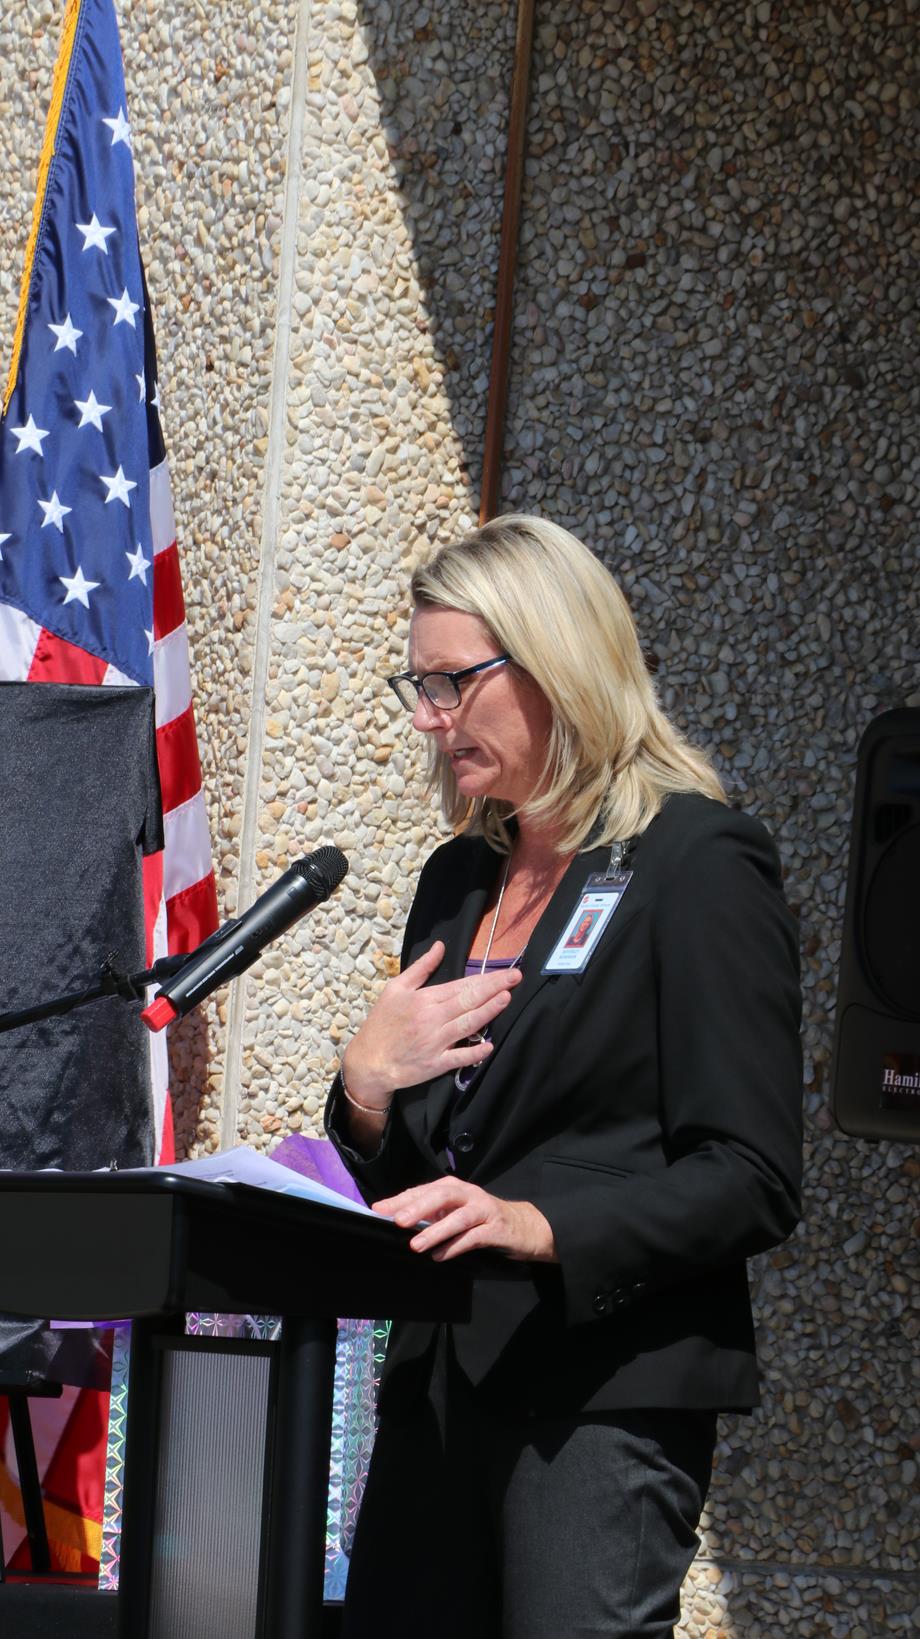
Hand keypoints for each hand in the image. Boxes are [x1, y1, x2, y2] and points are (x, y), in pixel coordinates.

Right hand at [342, 941, 522, 1106]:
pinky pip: (459, 1057)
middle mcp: (432, 1019)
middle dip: (495, 988)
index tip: (506, 973)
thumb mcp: (396, 988)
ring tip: (506, 999)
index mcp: (425, 999)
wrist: (368, 1061)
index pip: (461, 986)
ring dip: (489, 1012)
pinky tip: (489, 1045)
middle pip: (469, 1001)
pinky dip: (474, 1052)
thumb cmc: (382, 1023)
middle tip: (516, 978)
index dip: (486, 979)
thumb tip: (440, 946)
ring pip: (468, 1024)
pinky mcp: (435, 1064)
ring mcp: (435, 1042)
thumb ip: (421, 967)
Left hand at [373, 1178, 556, 1263]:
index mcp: (454, 1187)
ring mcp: (484, 1210)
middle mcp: (469, 1194)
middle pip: (442, 1195)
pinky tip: (440, 1256)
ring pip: (458, 1218)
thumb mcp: (456, 1212)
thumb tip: (399, 1220)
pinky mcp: (496, 1229)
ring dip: (436, 1231)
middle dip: (418, 1207)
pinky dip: (455, 1246)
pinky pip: (473, 1237)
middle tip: (398, 1221)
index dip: (401, 1199)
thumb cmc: (482, 1219)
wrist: (524, 1226)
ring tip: (416, 1245)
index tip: (378, 1209)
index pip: (424, 1190)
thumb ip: (432, 1214)